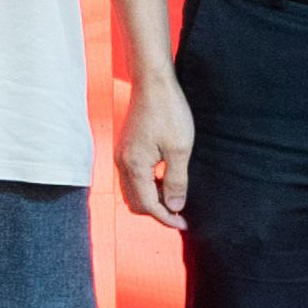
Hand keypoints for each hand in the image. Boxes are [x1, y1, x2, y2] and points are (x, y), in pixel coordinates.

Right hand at [120, 71, 193, 231]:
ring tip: (175, 195)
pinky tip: (164, 178)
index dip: (167, 219)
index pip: (148, 205)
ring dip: (152, 199)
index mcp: (135, 166)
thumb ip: (176, 182)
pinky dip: (147, 186)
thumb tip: (174, 207)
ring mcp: (122, 155)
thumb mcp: (180, 150)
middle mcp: (122, 163)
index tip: (184, 224)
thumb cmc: (168, 113)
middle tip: (181, 211)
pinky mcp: (126, 147)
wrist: (152, 83)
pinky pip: (132, 177)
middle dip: (157, 211)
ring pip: (132, 191)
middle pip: (136, 203)